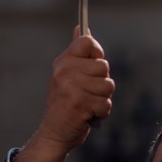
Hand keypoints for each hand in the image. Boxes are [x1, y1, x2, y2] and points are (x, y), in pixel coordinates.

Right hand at [14, 27, 114, 161]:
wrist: (53, 133)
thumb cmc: (65, 104)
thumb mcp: (66, 75)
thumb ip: (77, 54)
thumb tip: (81, 27)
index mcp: (63, 61)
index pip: (88, 42)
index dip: (97, 53)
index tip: (92, 67)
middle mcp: (65, 71)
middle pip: (104, 66)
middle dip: (102, 83)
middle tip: (87, 92)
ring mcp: (71, 87)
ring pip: (108, 86)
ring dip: (102, 99)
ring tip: (87, 104)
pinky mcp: (80, 104)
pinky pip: (106, 104)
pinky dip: (101, 113)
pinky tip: (88, 115)